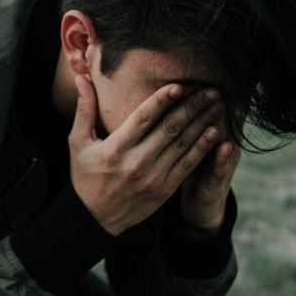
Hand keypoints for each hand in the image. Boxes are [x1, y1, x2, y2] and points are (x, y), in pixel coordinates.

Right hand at [69, 74, 229, 234]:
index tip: (181, 85)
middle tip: (211, 89)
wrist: (94, 218)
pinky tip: (215, 132)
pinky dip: (202, 148)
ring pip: (183, 144)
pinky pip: (187, 165)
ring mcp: (153, 177)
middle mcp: (137, 162)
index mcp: (116, 148)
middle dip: (193, 106)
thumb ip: (84, 108)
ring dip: (203, 122)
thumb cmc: (85, 175)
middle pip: (170, 128)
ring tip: (217, 104)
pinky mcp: (165, 189)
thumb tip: (81, 77)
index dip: (162, 100)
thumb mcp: (78, 142)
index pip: (143, 118)